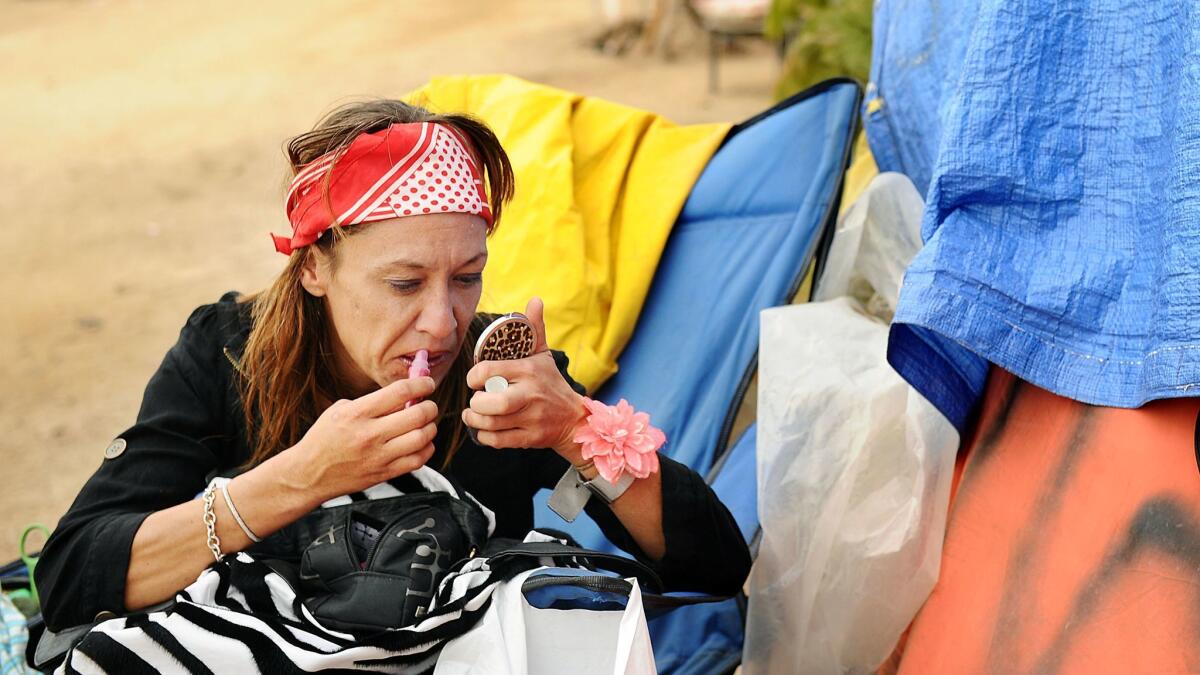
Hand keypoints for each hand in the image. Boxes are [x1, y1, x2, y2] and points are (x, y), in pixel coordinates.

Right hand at [286, 377, 439, 501]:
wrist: (309, 474)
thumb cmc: (324, 439)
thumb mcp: (341, 410)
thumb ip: (372, 402)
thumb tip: (404, 396)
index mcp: (358, 413)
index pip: (400, 392)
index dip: (421, 384)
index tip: (427, 383)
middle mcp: (370, 434)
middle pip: (417, 415)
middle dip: (430, 406)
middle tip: (428, 405)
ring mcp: (378, 456)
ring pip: (422, 437)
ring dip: (431, 427)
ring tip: (426, 424)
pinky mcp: (384, 473)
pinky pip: (417, 460)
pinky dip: (426, 449)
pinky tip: (421, 443)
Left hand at [462, 297, 586, 460]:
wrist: (575, 420)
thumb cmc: (552, 384)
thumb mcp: (543, 355)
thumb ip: (535, 329)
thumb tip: (535, 300)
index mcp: (529, 370)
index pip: (489, 371)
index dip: (474, 377)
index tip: (474, 380)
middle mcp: (530, 394)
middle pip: (491, 403)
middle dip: (475, 404)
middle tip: (476, 400)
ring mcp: (531, 418)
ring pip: (491, 424)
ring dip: (476, 421)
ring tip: (474, 414)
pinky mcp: (530, 438)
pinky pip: (498, 441)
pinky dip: (486, 437)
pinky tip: (485, 429)